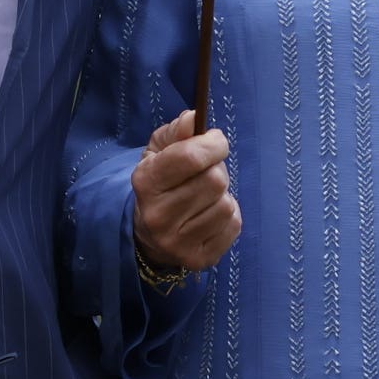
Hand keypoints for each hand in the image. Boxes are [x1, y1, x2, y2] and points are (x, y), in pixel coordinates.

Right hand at [133, 108, 239, 274]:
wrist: (150, 233)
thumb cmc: (162, 181)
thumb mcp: (160, 151)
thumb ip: (178, 131)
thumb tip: (194, 118)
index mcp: (145, 182)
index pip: (190, 156)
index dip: (213, 143)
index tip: (216, 141)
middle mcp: (157, 215)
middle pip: (214, 180)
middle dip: (218, 169)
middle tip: (208, 171)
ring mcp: (177, 242)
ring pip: (226, 204)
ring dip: (223, 195)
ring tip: (207, 196)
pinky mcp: (198, 260)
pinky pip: (233, 226)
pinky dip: (229, 216)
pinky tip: (211, 215)